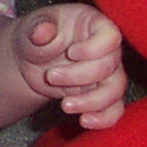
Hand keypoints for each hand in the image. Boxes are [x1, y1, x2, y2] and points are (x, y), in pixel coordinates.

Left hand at [11, 4, 126, 129]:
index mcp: (93, 24)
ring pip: (116, 90)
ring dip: (92, 101)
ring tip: (64, 106)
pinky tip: (84, 121)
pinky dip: (104, 119)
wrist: (30, 61)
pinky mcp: (102, 95)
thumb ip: (38, 27)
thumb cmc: (36, 37)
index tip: (71, 52)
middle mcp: (106, 49)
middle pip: (110, 66)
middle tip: (50, 76)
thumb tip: (42, 32)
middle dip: (79, 76)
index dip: (95, 48)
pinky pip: (114, 110)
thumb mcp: (32, 27)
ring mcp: (107, 73)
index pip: (111, 35)